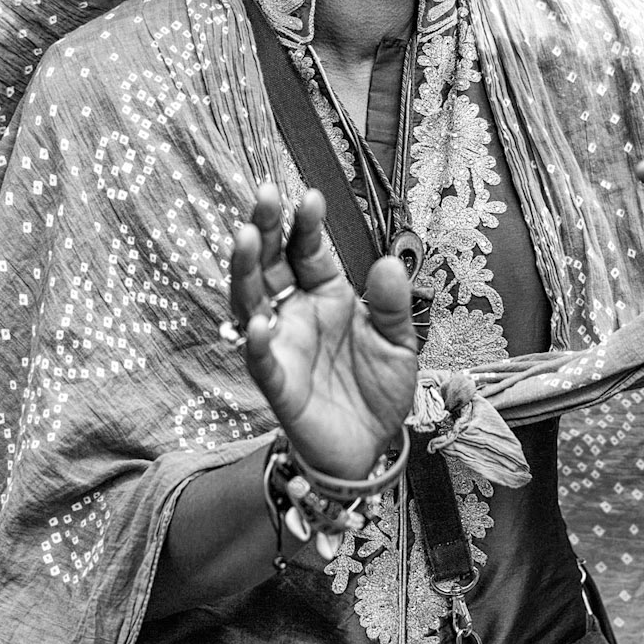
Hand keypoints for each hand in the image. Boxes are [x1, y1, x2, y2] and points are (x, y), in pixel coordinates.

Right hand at [228, 184, 416, 479]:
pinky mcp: (279, 384)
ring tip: (244, 238)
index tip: (309, 196)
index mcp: (325, 294)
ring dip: (245, 270)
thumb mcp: (399, 340)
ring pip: (252, 302)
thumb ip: (392, 303)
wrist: (371, 447)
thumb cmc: (377, 389)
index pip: (308, 250)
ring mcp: (283, 345)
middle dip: (263, 229)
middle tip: (263, 196)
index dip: (305, 224)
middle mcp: (296, 313)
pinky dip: (258, 342)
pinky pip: (262, 360)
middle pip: (270, 264)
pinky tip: (261, 322)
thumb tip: (389, 262)